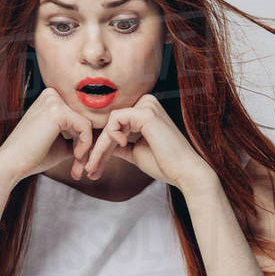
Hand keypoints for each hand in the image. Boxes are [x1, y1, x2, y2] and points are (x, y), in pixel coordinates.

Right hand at [0, 87, 94, 185]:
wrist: (11, 164)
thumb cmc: (33, 156)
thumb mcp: (61, 143)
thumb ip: (78, 137)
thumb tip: (101, 137)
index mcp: (50, 98)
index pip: (79, 115)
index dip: (84, 138)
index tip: (79, 159)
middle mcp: (52, 94)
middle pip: (85, 118)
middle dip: (86, 143)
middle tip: (80, 165)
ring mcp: (53, 100)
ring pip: (87, 123)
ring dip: (86, 147)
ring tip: (77, 164)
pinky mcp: (58, 111)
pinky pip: (85, 127)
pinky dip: (84, 145)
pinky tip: (75, 156)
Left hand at [83, 93, 212, 190]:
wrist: (185, 172)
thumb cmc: (165, 164)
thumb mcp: (135, 152)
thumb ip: (119, 145)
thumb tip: (101, 145)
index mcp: (145, 110)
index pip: (115, 124)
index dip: (101, 146)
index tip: (93, 166)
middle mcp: (146, 102)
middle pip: (110, 123)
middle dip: (97, 148)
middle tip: (89, 170)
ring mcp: (147, 105)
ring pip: (109, 123)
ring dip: (100, 147)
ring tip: (95, 166)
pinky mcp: (145, 113)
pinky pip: (115, 122)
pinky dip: (110, 138)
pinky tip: (120, 148)